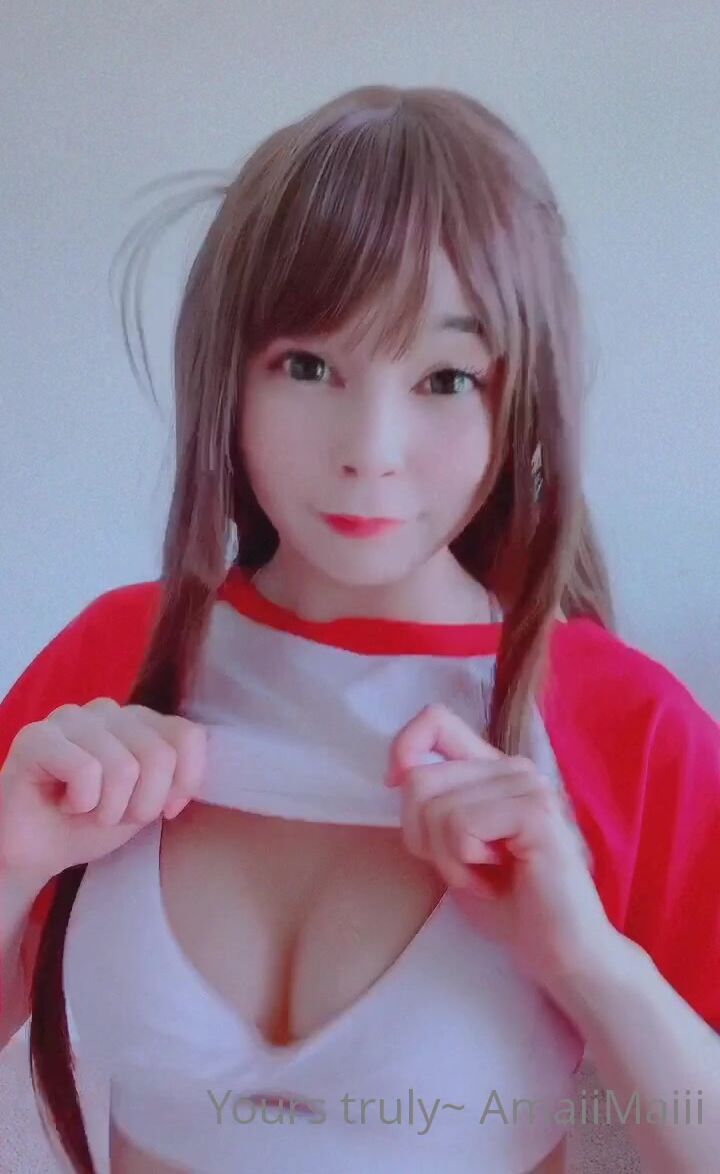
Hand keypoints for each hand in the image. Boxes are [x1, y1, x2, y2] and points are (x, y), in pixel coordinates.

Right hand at [0, 698, 206, 884]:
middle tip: (112, 815)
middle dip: (142, 805)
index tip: (162, 810)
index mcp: (141, 720)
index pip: (188, 737)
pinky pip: (86, 771)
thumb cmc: (91, 823)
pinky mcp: (38, 737)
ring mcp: (71, 718)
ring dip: (108, 810)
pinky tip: (63, 803)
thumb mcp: (148, 803)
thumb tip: (193, 776)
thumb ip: (175, 779)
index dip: (183, 784)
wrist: (36, 851)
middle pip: (160, 757)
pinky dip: (81, 804)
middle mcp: (109, 710)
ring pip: (124, 768)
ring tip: (86, 810)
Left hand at [385, 702, 616, 986]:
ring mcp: (529, 786)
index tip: (398, 789)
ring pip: (436, 808)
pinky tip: (498, 879)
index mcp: (494, 769)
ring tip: (487, 876)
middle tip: (465, 867)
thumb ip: (432, 807)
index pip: (436, 720)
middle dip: (422, 837)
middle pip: (419, 779)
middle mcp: (513, 768)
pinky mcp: (535, 812)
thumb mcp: (452, 849)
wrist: (562, 953)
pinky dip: (463, 865)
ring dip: (448, 860)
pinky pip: (460, 827)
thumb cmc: (509, 905)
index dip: (404, 748)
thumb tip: (399, 775)